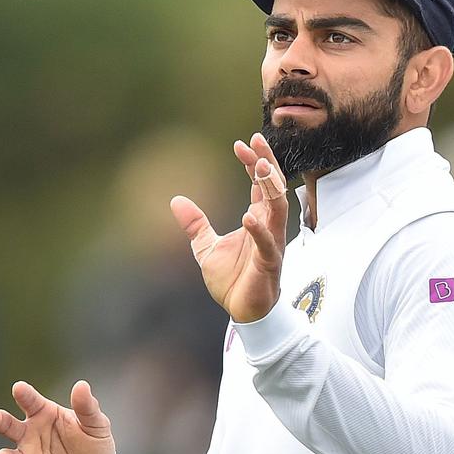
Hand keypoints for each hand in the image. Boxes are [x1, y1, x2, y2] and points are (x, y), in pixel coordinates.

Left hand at [170, 132, 287, 323]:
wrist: (241, 312)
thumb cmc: (232, 280)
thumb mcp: (206, 248)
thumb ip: (195, 224)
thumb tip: (175, 200)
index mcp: (257, 221)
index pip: (260, 185)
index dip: (253, 163)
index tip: (241, 144)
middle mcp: (268, 228)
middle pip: (273, 189)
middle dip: (267, 164)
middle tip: (256, 142)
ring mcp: (271, 245)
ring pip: (278, 210)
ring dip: (271, 188)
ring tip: (260, 166)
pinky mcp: (268, 264)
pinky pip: (267, 244)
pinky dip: (259, 231)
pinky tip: (248, 217)